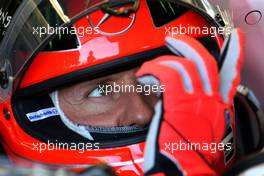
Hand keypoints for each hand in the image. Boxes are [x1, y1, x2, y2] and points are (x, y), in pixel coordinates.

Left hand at [137, 29, 243, 175]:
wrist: (187, 172)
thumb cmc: (192, 156)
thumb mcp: (207, 131)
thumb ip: (201, 111)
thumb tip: (187, 101)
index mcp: (220, 107)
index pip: (230, 73)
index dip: (233, 53)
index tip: (233, 38)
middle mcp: (211, 100)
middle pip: (206, 61)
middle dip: (190, 45)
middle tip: (177, 40)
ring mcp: (196, 100)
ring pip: (185, 65)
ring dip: (165, 60)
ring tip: (152, 65)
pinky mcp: (178, 102)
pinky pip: (167, 74)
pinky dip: (154, 70)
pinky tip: (145, 75)